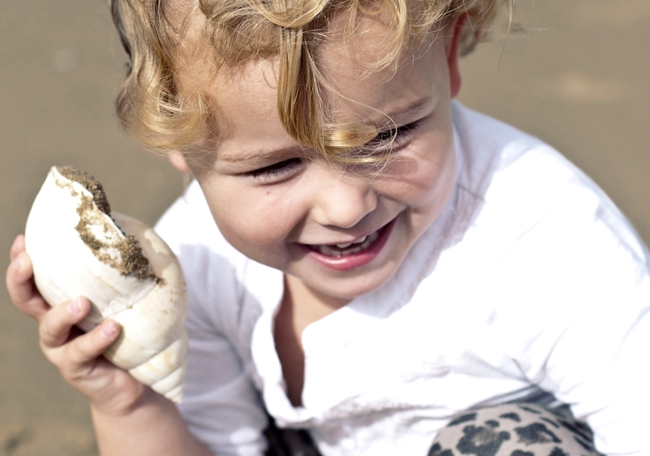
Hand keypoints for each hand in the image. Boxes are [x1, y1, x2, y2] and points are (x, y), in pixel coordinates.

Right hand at [6, 235, 146, 413]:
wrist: (133, 382)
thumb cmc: (128, 333)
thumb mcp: (123, 301)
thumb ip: (122, 277)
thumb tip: (137, 236)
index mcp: (61, 302)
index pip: (36, 278)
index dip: (23, 260)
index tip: (23, 238)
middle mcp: (55, 324)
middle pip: (25, 300)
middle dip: (20, 279)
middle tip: (28, 261)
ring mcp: (62, 348)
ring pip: (50, 328)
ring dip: (63, 313)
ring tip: (83, 302)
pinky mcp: (75, 369)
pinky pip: (81, 352)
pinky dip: (97, 339)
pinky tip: (113, 328)